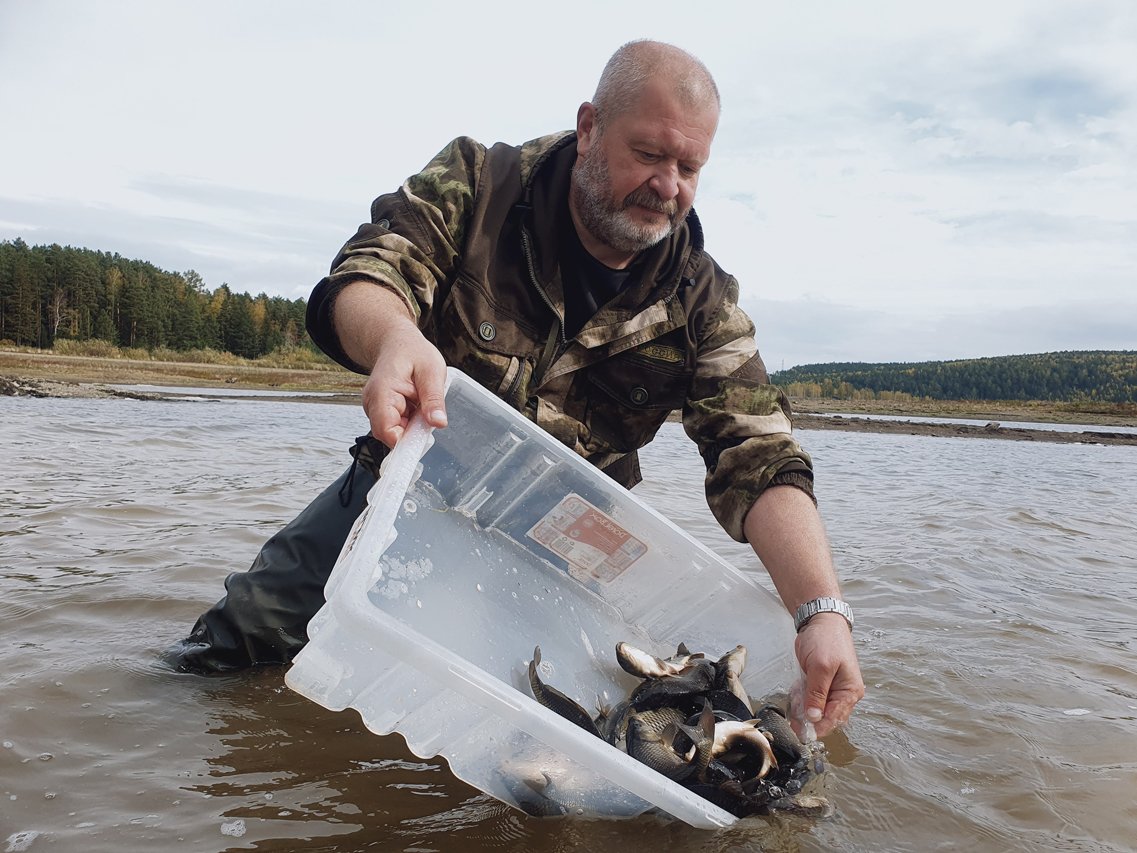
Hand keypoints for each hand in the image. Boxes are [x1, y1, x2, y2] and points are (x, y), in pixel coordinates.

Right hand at [360, 319, 448, 446]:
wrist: (397, 342)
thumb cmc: (412, 351)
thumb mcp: (431, 370)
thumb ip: (433, 398)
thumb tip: (438, 423)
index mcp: (382, 392)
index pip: (386, 430)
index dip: (405, 441)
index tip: (424, 439)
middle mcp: (373, 403)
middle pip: (389, 435)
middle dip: (412, 432)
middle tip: (428, 413)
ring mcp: (375, 409)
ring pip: (394, 433)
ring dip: (412, 426)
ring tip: (421, 402)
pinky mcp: (381, 412)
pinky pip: (397, 426)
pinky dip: (410, 422)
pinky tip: (416, 405)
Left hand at [793, 611, 864, 737]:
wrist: (820, 620)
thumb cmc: (826, 640)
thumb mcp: (821, 667)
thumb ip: (817, 693)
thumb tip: (815, 718)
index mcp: (850, 692)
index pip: (834, 718)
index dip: (818, 727)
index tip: (802, 733)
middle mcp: (843, 694)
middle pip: (825, 717)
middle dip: (808, 717)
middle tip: (794, 713)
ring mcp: (831, 689)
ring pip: (814, 709)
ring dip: (802, 706)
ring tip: (796, 692)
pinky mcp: (819, 684)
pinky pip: (809, 699)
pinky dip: (800, 697)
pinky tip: (797, 687)